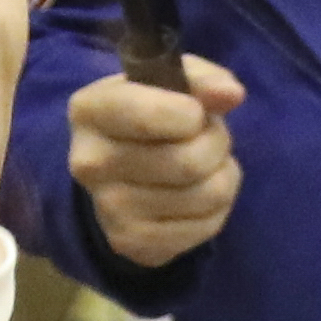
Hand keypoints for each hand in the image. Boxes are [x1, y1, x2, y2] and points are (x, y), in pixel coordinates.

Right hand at [72, 55, 245, 267]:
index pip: (147, 114)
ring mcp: (108, 208)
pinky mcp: (132, 242)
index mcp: (88, 110)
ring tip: (207, 165)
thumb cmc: (152, 115)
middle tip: (208, 138)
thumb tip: (232, 94)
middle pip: (189, 160)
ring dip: (222, 175)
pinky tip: (197, 197)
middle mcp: (89, 162)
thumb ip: (202, 78)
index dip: (191, 113)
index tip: (195, 111)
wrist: (121, 174)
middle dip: (216, 144)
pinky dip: (217, 208)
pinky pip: (207, 226)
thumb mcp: (170, 82)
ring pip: (206, 194)